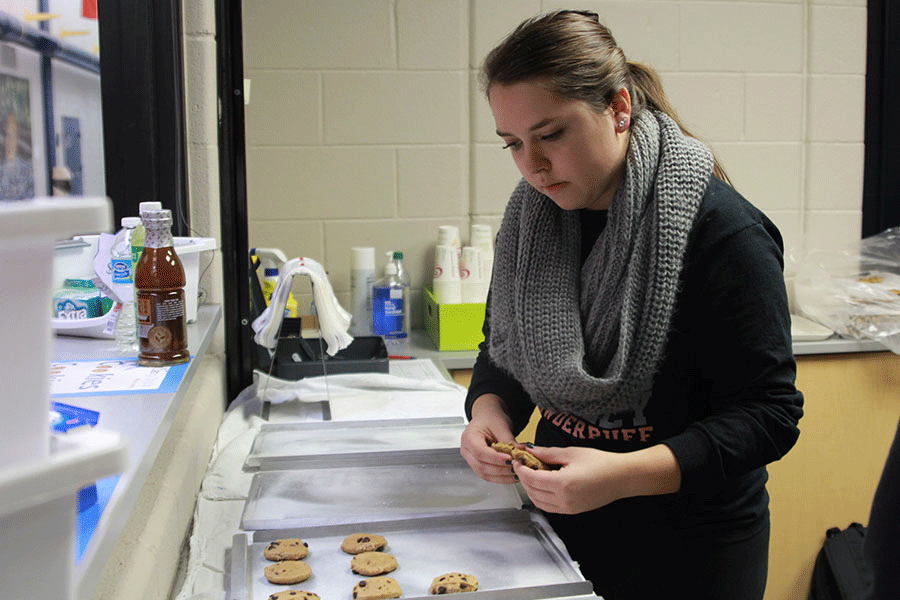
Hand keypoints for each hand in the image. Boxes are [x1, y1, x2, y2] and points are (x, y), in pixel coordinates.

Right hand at [460, 394, 517, 483]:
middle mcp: (466, 450)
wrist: (488, 417)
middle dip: (501, 470)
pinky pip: (488, 475)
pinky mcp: (478, 465)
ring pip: (484, 474)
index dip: (495, 458)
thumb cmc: (491, 418)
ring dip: (502, 476)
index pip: (480, 452)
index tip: (510, 459)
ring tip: (517, 473)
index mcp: (469, 437)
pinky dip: (501, 477)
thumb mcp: (501, 426)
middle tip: (516, 467)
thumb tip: (520, 453)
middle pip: (481, 466)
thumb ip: (509, 441)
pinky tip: (511, 475)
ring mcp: (470, 459)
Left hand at [513, 444, 681, 513]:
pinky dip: (540, 497)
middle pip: (532, 491)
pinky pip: (549, 507)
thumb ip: (548, 453)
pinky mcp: (572, 511)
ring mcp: (568, 508)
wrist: (621, 478)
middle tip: (521, 465)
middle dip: (523, 478)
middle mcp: (564, 500)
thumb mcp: (571, 453)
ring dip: (530, 489)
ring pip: (539, 502)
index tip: (516, 460)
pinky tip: (541, 485)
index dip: (521, 469)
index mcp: (562, 484)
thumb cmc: (600, 462)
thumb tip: (529, 450)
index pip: (532, 479)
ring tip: (530, 474)